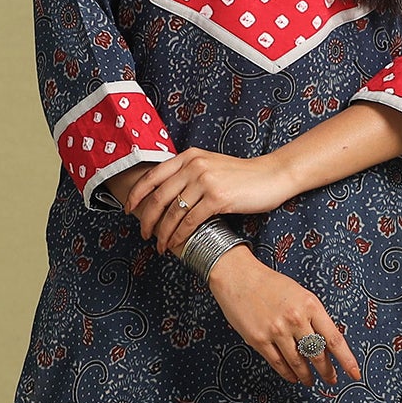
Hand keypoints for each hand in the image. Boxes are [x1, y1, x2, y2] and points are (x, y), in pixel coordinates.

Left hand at [119, 148, 294, 255]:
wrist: (272, 175)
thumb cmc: (242, 175)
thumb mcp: (211, 165)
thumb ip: (189, 172)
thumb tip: (166, 193)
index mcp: (189, 157)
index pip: (153, 176)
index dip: (137, 194)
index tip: (128, 208)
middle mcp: (194, 166)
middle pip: (158, 196)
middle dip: (147, 219)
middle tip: (144, 234)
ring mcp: (205, 181)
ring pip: (173, 212)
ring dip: (164, 233)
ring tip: (161, 245)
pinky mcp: (218, 198)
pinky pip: (191, 221)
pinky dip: (181, 235)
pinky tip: (177, 244)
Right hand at [205, 248, 361, 387]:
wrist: (238, 277)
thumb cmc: (270, 284)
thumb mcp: (301, 295)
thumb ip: (314, 317)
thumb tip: (326, 344)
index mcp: (311, 305)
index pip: (334, 339)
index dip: (346, 360)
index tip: (355, 373)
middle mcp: (296, 319)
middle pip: (317, 354)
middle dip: (327, 371)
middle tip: (332, 379)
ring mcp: (277, 331)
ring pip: (298, 362)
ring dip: (306, 375)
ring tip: (310, 381)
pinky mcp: (259, 340)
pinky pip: (278, 363)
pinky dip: (287, 373)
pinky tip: (293, 377)